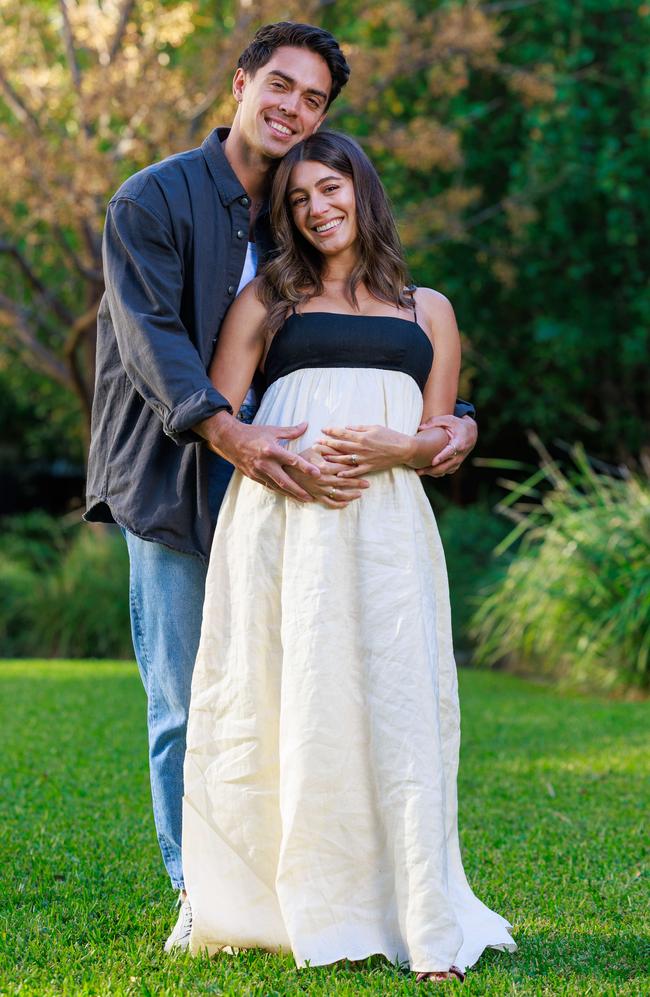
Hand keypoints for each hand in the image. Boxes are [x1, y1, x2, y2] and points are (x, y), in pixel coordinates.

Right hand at [199, 411, 319, 500]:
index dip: (306, 467)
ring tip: (303, 499)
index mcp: (271, 450)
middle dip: (299, 490)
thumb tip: (306, 425)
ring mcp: (258, 472)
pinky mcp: (254, 477)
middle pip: (285, 480)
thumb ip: (291, 431)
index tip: (317, 473)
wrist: (230, 440)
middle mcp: (265, 463)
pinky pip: (269, 486)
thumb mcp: (272, 430)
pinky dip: (279, 491)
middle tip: (311, 497)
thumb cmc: (253, 434)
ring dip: (290, 494)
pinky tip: (288, 495)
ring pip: (277, 487)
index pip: (292, 460)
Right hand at [285, 447, 369, 507]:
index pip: (344, 467)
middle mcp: (324, 480)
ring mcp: (320, 489)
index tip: (364, 467)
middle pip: (344, 481)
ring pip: (339, 494)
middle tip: (368, 483)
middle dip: (357, 483)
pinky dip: (338, 504)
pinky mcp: (315, 496)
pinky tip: (346, 503)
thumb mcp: (313, 449)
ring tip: (360, 494)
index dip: (354, 467)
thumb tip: (342, 444)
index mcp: (324, 467)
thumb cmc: (299, 457)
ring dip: (351, 495)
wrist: (284, 470)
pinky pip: (329, 503)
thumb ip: (328, 446)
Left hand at [315, 424, 412, 477]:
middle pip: (340, 446)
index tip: (322, 429)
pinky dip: (346, 473)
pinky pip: (355, 471)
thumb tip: (346, 427)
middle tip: (315, 444)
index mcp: (362, 436)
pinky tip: (337, 474)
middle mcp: (361, 448)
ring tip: (321, 457)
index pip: (343, 433)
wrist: (403, 449)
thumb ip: (359, 428)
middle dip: (326, 444)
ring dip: (332, 458)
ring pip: (344, 459)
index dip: (332, 431)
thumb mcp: (374, 427)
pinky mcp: (369, 467)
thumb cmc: (390, 436)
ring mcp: (364, 459)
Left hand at [416, 414, 476, 477]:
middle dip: (431, 470)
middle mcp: (460, 455)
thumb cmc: (458, 425)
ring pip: (445, 471)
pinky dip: (437, 473)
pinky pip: (446, 471)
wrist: (471, 433)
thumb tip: (420, 428)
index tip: (433, 462)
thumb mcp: (449, 419)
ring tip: (419, 472)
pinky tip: (426, 471)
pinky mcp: (456, 465)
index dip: (442, 457)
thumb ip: (434, 422)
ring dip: (432, 473)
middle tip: (418, 471)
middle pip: (445, 466)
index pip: (450, 452)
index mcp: (459, 443)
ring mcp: (458, 461)